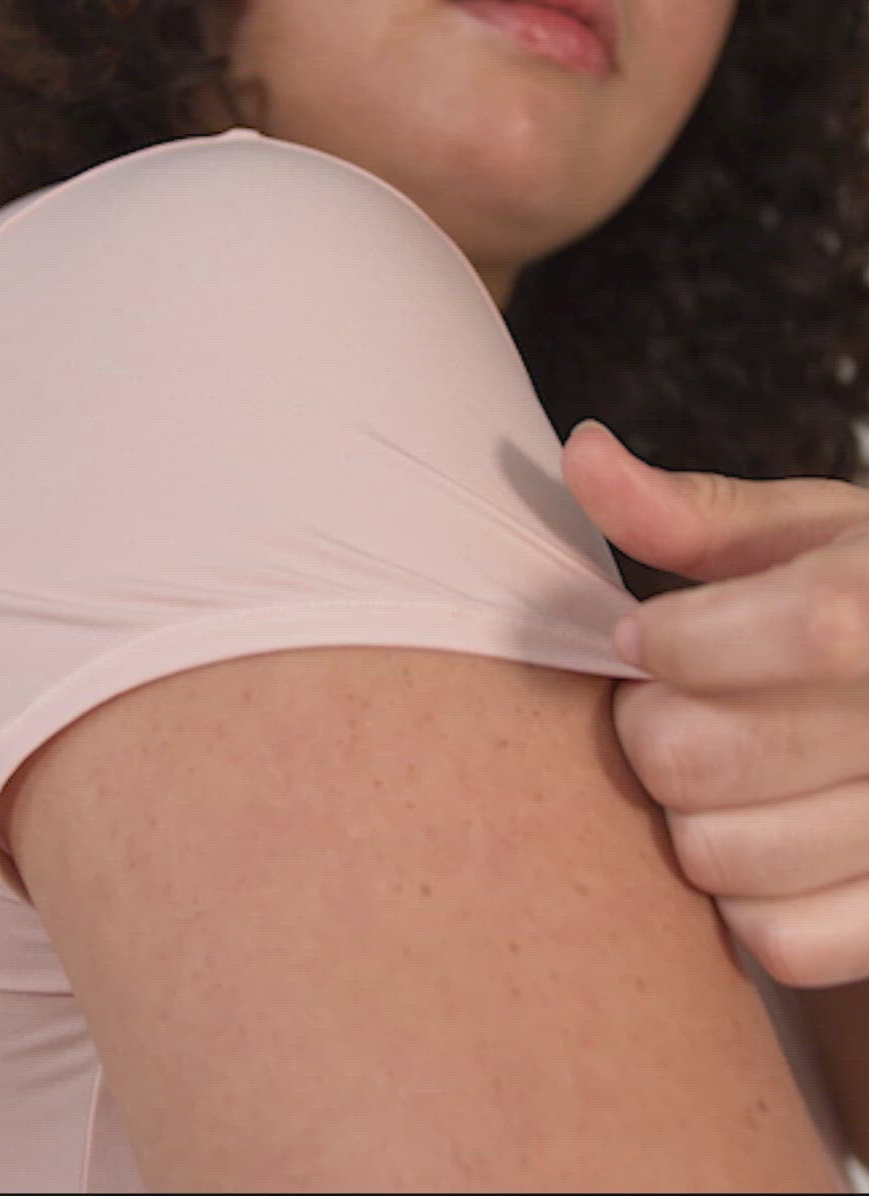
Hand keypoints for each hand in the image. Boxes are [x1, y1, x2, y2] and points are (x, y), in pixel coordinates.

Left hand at [561, 419, 868, 988]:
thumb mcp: (813, 533)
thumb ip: (694, 510)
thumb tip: (580, 452)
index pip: (750, 636)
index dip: (667, 641)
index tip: (650, 634)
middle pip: (698, 757)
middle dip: (653, 726)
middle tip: (677, 703)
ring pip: (721, 858)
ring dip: (688, 816)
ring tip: (722, 769)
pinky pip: (781, 942)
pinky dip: (745, 901)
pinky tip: (763, 838)